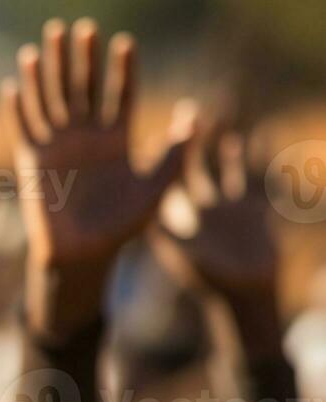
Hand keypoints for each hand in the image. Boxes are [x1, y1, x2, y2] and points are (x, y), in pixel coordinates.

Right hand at [3, 19, 191, 340]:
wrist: (82, 254)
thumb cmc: (122, 227)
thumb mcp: (155, 190)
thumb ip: (172, 156)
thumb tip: (195, 119)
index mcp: (117, 140)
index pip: (121, 94)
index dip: (123, 70)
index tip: (125, 43)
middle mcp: (87, 136)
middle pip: (84, 87)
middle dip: (82, 58)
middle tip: (81, 28)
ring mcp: (58, 145)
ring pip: (51, 98)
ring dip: (47, 70)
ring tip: (44, 40)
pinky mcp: (33, 160)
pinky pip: (24, 127)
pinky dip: (18, 108)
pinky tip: (14, 84)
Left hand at [153, 128, 283, 359]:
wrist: (246, 294)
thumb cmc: (208, 278)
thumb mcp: (182, 252)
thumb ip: (164, 232)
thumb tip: (139, 214)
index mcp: (179, 213)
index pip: (167, 177)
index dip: (164, 156)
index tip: (158, 131)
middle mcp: (202, 204)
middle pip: (197, 163)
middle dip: (195, 137)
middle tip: (192, 107)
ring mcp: (230, 203)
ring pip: (229, 162)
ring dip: (229, 137)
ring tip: (229, 107)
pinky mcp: (255, 207)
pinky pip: (257, 175)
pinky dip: (260, 154)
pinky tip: (262, 131)